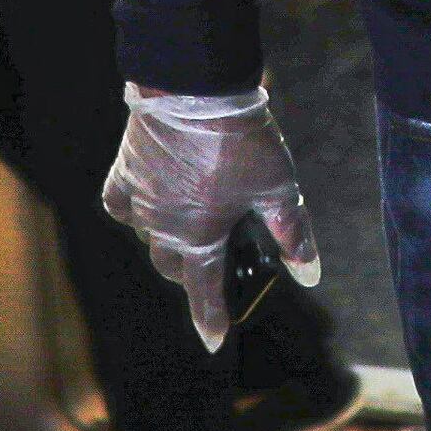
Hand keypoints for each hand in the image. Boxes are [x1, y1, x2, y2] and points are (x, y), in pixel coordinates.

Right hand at [101, 85, 322, 348]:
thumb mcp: (278, 187)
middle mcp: (163, 225)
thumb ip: (292, 234)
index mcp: (200, 237)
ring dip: (166, 241)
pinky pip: (120, 203)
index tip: (214, 342)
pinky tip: (145, 205)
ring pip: (147, 237)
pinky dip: (132, 211)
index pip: (204, 293)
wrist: (193, 88)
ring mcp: (140, 199)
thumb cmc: (240, 139)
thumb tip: (309, 276)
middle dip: (193, 273)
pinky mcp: (126, 169)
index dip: (212, 319)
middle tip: (215, 264)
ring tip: (189, 228)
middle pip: (173, 266)